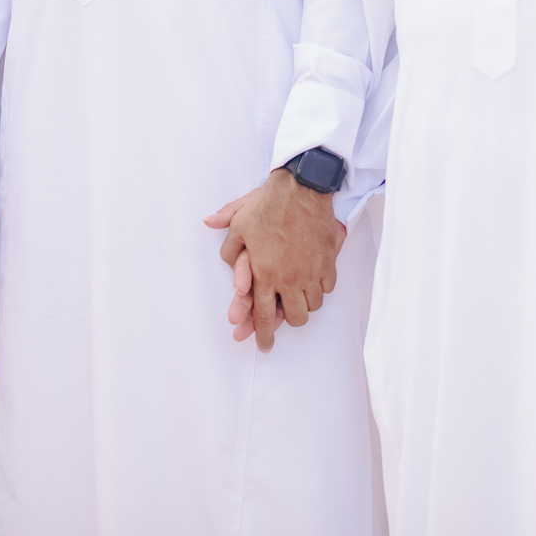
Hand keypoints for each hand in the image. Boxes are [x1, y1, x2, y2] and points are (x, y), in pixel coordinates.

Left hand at [205, 169, 344, 352]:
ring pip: (312, 306)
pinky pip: (327, 288)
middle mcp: (289, 279)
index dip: (262, 334)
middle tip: (283, 316)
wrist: (302, 189)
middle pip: (294, 318)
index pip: (262, 315)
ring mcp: (311, 272)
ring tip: (298, 298)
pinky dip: (319, 289)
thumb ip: (226, 238)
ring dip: (304, 305)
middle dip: (287, 321)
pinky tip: (313, 283)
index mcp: (265, 274)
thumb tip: (208, 228)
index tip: (264, 346)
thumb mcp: (239, 221)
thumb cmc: (268, 205)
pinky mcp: (328, 262)